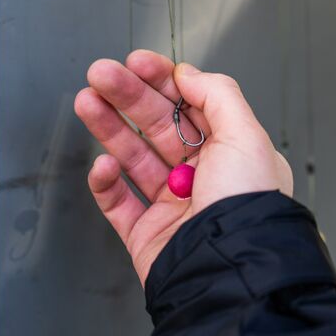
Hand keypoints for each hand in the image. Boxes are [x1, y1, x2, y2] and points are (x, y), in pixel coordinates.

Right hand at [74, 49, 292, 285]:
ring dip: (108, 127)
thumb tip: (187, 73)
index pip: (189, 106)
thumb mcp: (246, 135)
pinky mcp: (147, 232)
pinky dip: (105, 182)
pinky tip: (103, 164)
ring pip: (132, 157)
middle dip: (127, 96)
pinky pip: (118, 202)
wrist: (230, 272)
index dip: (161, 81)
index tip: (137, 63)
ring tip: (88, 102)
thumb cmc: (248, 206)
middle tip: (101, 74)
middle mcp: (201, 175)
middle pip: (156, 125)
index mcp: (229, 152)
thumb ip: (217, 94)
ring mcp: (172, 204)